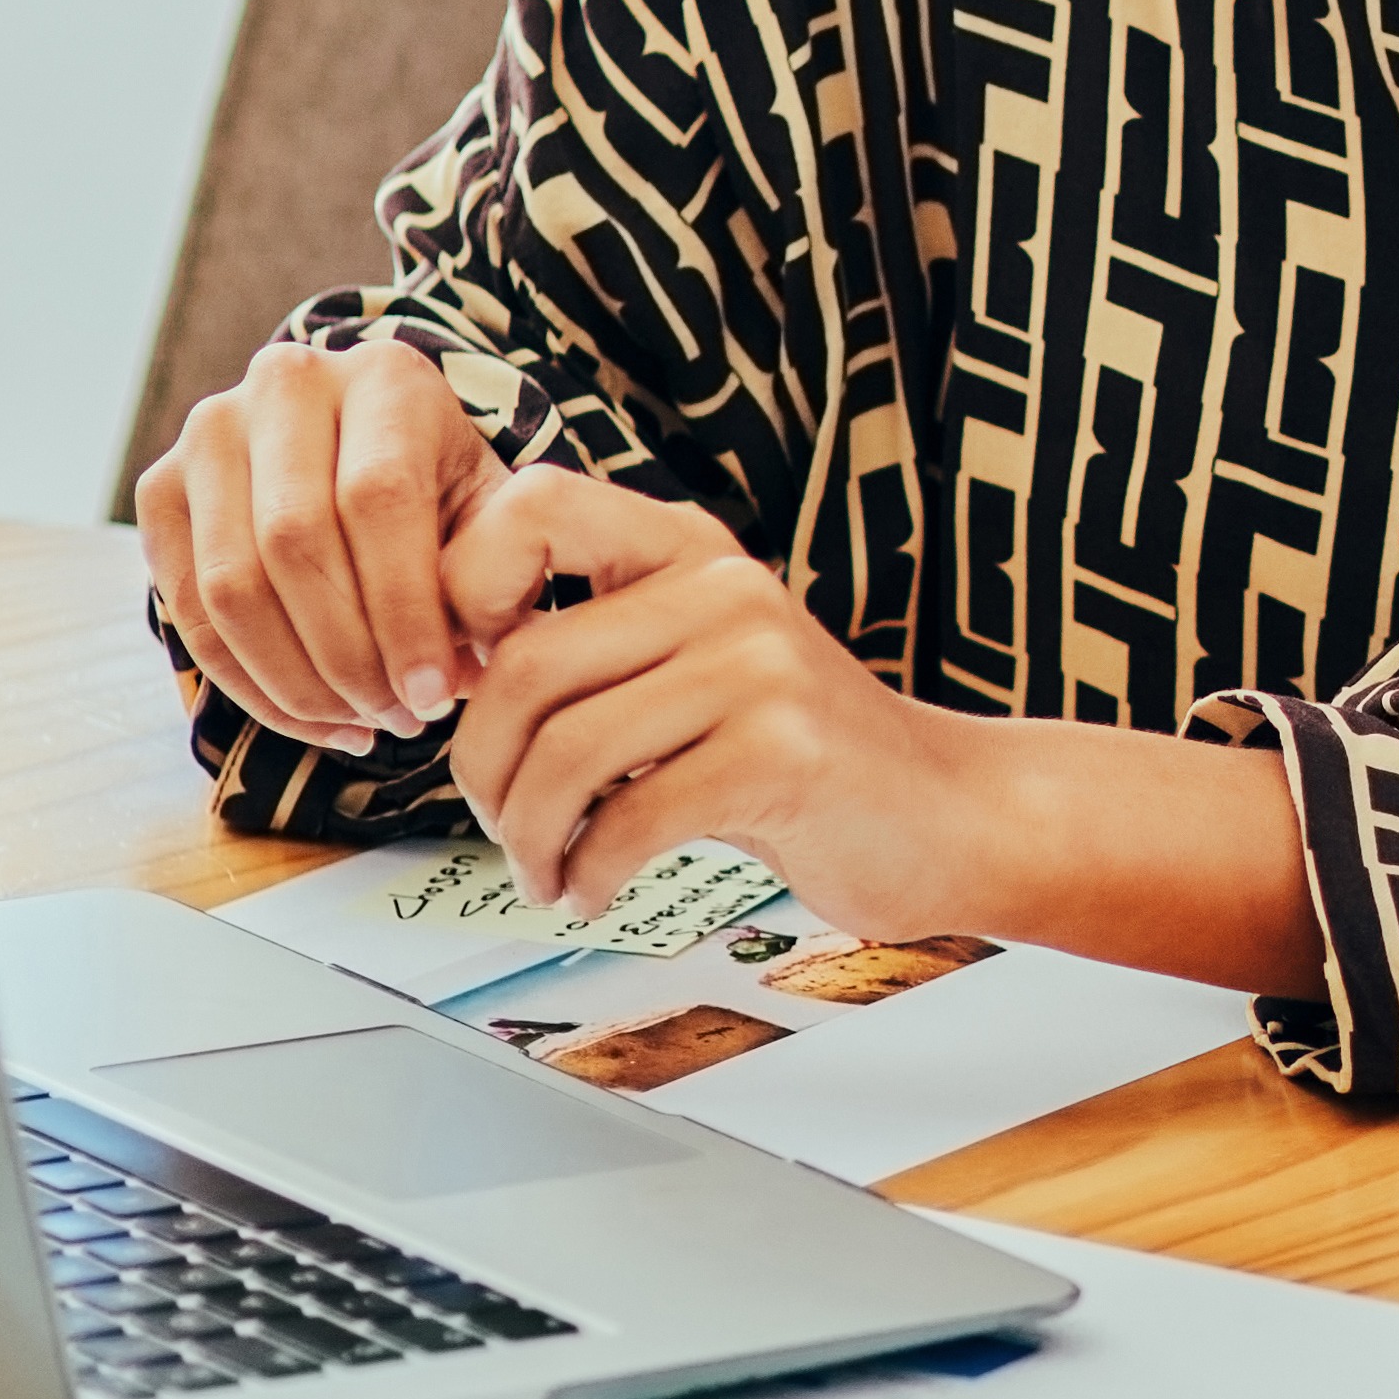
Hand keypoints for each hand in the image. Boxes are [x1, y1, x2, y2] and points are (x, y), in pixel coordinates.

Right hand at [139, 342, 514, 751]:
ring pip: (229, 585)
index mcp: (383, 376)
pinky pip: (187, 611)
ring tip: (360, 725)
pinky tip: (313, 718)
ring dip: (295, 682)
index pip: (377, 498)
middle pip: (294, 542)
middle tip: (398, 719)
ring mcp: (209, 432)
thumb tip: (461, 672)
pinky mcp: (160, 488)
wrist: (371, 448)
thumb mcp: (492, 514)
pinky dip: (249, 684)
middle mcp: (285, 383)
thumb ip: (488, 576)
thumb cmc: (446, 492)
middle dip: (348, 656)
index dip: (403, 610)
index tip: (433, 694)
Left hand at [434, 470, 1006, 936]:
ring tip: (544, 871)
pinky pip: (629, 820)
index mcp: (690, 547)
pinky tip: (592, 891)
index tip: (466, 686)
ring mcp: (760, 667)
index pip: (528, 507)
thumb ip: (601, 645)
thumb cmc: (800, 755)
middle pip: (528, 665)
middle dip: (483, 767)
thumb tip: (449, 670)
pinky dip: (587, 874)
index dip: (458, 591)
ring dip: (528, 837)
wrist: (949, 814)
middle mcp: (725, 588)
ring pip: (567, 751)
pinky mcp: (783, 755)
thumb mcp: (701, 662)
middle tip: (498, 822)